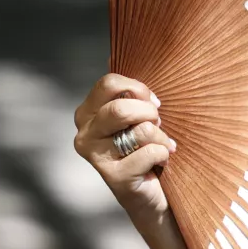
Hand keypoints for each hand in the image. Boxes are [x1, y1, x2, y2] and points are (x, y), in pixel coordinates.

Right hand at [74, 73, 176, 220]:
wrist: (152, 194)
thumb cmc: (146, 148)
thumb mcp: (137, 115)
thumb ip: (127, 90)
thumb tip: (114, 55)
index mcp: (88, 112)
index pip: (109, 83)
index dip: (138, 88)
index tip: (154, 101)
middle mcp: (84, 133)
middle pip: (121, 107)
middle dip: (150, 113)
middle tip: (159, 123)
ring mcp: (96, 157)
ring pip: (138, 130)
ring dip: (160, 135)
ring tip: (163, 144)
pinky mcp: (114, 177)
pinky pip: (149, 152)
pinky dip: (163, 154)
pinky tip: (162, 162)